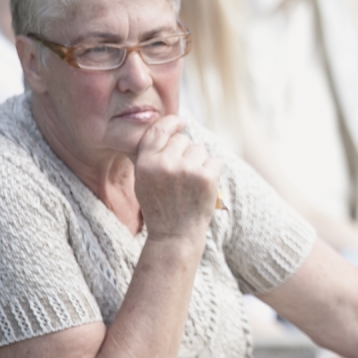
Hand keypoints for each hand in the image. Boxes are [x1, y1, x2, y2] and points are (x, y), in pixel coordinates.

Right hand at [134, 116, 222, 244]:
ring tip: (190, 184)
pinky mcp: (206, 177)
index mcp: (146, 163)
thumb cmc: (159, 206)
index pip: (159, 130)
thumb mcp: (143, 180)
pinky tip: (203, 187)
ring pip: (200, 150)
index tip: (181, 122)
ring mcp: (186, 170)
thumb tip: (170, 126)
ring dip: (199, 162)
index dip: (172, 123)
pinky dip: (212, 172)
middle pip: (183, 140)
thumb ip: (152, 155)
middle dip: (185, 153)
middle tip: (182, 177)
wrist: (174, 235)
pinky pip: (214, 161)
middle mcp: (165, 164)